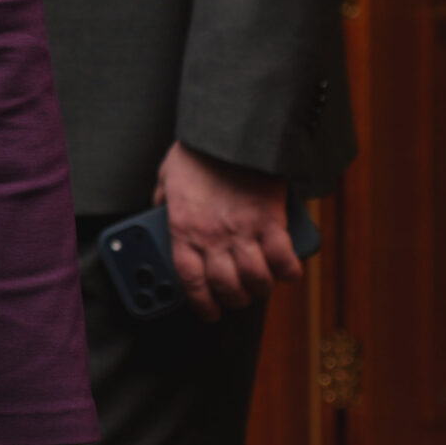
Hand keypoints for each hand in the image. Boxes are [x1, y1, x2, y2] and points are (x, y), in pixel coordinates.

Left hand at [154, 140, 303, 320]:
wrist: (230, 131)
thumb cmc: (198, 151)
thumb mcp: (167, 175)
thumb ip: (161, 197)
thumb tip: (157, 209)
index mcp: (183, 229)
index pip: (189, 280)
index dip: (201, 303)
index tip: (208, 312)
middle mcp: (212, 237)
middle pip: (226, 286)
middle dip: (234, 299)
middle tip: (238, 297)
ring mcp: (243, 231)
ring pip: (256, 279)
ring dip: (261, 288)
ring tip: (261, 285)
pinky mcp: (271, 221)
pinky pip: (284, 259)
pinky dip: (288, 271)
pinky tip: (288, 272)